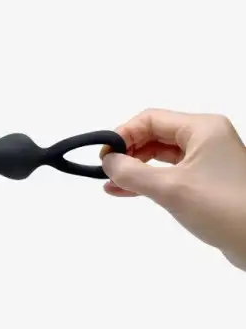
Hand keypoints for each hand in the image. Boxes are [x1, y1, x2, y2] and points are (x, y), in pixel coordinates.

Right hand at [100, 108, 245, 270]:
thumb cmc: (224, 208)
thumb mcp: (171, 188)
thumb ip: (133, 173)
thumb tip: (107, 163)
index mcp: (202, 129)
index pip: (150, 119)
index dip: (123, 134)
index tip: (105, 156)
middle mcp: (205, 139)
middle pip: (154, 136)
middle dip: (127, 152)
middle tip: (106, 170)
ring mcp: (206, 161)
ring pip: (159, 157)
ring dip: (134, 169)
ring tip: (110, 183)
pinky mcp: (204, 182)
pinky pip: (168, 174)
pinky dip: (146, 181)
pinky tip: (124, 191)